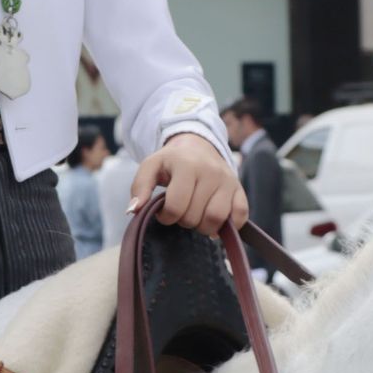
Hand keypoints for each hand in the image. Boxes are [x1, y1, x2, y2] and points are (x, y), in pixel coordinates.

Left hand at [130, 135, 246, 238]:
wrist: (198, 145)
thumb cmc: (171, 161)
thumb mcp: (151, 166)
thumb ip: (139, 187)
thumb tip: (133, 210)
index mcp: (187, 165)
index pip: (175, 207)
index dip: (166, 217)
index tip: (163, 212)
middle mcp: (211, 172)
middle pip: (195, 216)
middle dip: (183, 221)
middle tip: (180, 212)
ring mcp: (228, 181)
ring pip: (216, 219)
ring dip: (202, 227)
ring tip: (195, 217)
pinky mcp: (240, 190)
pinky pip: (240, 216)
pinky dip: (227, 226)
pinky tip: (214, 221)